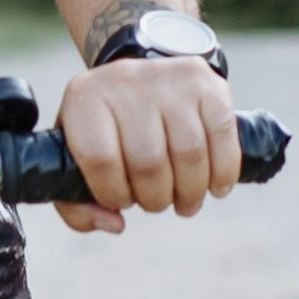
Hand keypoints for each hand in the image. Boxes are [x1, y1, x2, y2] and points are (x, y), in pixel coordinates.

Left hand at [48, 51, 239, 233]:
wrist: (142, 74)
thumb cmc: (108, 129)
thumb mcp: (76, 159)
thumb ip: (78, 206)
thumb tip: (115, 224)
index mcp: (85, 99)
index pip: (99, 159)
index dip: (114, 193)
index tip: (121, 200)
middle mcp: (126, 81)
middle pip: (148, 161)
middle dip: (155, 199)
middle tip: (156, 203)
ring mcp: (169, 79)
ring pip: (189, 154)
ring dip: (190, 193)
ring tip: (185, 201)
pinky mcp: (206, 84)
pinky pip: (222, 137)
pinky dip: (222, 173)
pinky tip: (215, 187)